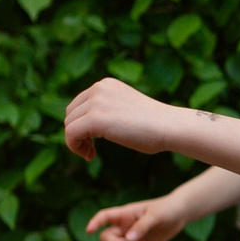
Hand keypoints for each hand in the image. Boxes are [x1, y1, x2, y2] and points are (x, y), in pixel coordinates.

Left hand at [63, 78, 180, 161]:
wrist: (169, 127)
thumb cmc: (155, 126)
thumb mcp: (126, 110)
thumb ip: (108, 111)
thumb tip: (88, 127)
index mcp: (106, 85)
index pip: (79, 104)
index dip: (81, 125)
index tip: (94, 141)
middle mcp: (98, 88)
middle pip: (71, 114)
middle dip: (78, 133)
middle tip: (92, 149)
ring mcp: (96, 102)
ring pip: (69, 125)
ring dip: (77, 142)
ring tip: (91, 153)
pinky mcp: (95, 119)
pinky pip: (70, 135)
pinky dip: (75, 148)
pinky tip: (90, 156)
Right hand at [84, 194, 189, 240]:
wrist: (178, 214)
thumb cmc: (166, 210)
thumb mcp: (156, 216)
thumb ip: (142, 226)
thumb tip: (128, 240)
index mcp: (124, 213)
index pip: (104, 217)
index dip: (95, 223)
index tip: (89, 231)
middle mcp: (123, 226)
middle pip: (106, 238)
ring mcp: (129, 237)